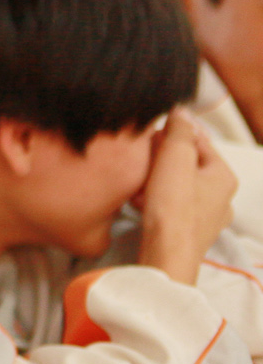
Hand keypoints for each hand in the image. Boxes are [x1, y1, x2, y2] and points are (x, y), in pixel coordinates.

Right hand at [139, 111, 236, 284]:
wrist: (166, 252)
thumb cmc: (174, 204)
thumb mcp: (175, 156)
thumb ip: (180, 130)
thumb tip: (182, 111)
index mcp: (224, 176)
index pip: (199, 141)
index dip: (172, 133)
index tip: (151, 134)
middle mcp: (222, 197)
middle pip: (188, 164)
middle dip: (162, 158)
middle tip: (143, 158)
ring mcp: (208, 217)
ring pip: (179, 184)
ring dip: (157, 178)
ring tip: (139, 181)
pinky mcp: (191, 232)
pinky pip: (173, 204)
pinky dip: (157, 199)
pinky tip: (140, 201)